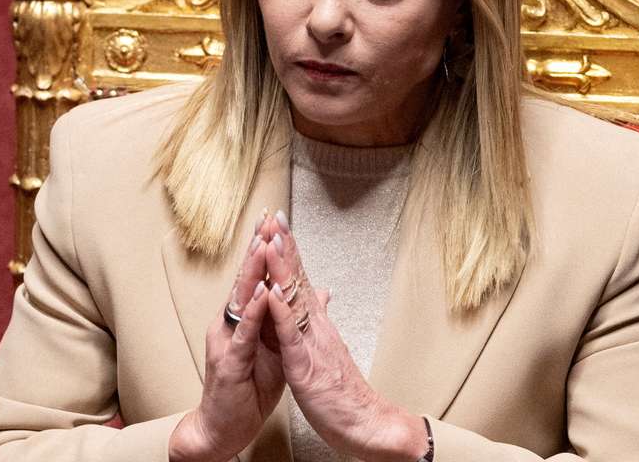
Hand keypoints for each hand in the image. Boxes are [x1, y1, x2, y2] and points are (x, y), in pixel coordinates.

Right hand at [170, 219, 285, 461]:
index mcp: (244, 318)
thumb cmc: (248, 386)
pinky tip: (261, 294)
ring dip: (253, 272)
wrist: (226, 425)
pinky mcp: (230, 361)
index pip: (257, 277)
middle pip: (246, 279)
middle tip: (268, 220)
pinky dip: (253, 312)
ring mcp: (228, 340)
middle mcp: (231, 323)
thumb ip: (288, 319)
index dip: (267, 249)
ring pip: (241, 299)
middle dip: (258, 249)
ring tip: (264, 245)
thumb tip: (311, 295)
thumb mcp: (276, 348)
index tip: (277, 222)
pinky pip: (243, 333)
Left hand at [264, 211, 427, 461]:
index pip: (300, 279)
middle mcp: (317, 326)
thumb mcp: (329, 350)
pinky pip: (292, 334)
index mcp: (317, 324)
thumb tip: (323, 294)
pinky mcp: (306, 364)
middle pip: (299, 279)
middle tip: (275, 216)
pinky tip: (272, 291)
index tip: (278, 223)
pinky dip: (281, 311)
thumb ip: (322, 320)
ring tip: (272, 239)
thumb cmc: (344, 392)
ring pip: (294, 298)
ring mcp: (312, 342)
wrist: (366, 423)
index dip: (288, 251)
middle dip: (285, 247)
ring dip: (282, 268)